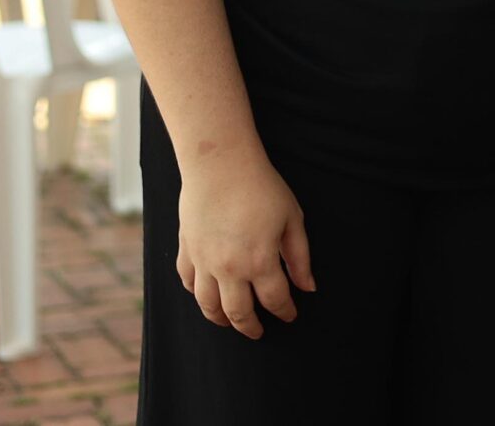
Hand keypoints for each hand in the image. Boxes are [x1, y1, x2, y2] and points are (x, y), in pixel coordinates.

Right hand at [174, 149, 313, 339]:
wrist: (220, 164)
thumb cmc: (261, 187)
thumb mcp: (292, 219)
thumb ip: (299, 257)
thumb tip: (308, 288)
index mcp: (259, 262)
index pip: (275, 300)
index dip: (285, 312)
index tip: (291, 315)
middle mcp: (228, 269)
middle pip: (239, 313)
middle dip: (251, 327)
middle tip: (259, 332)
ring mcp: (203, 262)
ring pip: (208, 306)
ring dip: (221, 319)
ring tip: (231, 322)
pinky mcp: (186, 250)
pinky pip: (188, 283)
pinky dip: (197, 294)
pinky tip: (206, 295)